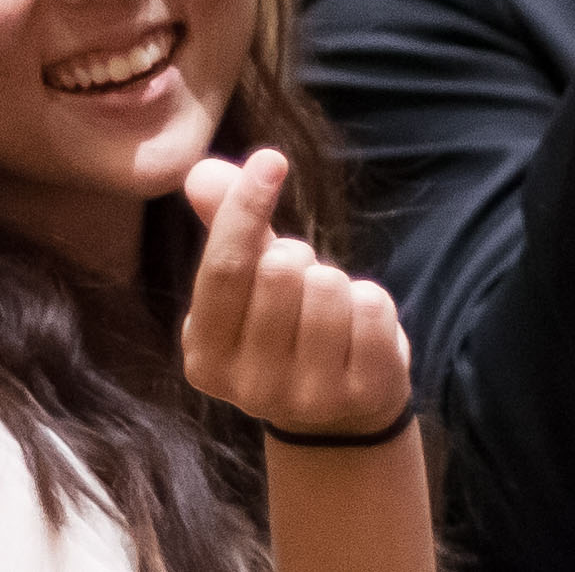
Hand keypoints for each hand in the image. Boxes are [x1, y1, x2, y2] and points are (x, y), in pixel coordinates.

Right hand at [179, 149, 412, 441]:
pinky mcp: (362, 394)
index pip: (224, 267)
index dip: (246, 208)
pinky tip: (358, 331)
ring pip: (328, 286)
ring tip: (327, 312)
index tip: (271, 159)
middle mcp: (248, 386)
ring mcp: (307, 396)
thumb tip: (202, 171)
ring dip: (335, 281)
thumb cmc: (283, 331)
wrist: (337, 415)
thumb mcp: (247, 285)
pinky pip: (372, 307)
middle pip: (280, 271)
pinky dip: (371, 301)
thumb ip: (226, 227)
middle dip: (296, 256)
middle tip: (299, 283)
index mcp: (204, 354)